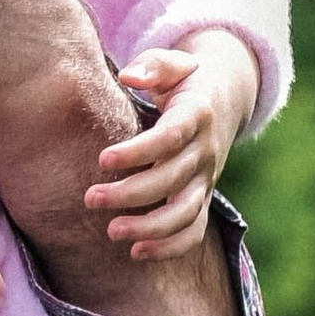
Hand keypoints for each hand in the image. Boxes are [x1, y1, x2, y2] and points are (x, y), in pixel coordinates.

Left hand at [87, 33, 259, 259]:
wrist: (224, 101)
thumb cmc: (183, 80)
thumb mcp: (174, 63)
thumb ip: (153, 65)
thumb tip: (129, 76)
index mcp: (197, 115)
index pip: (171, 137)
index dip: (139, 151)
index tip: (103, 158)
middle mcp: (205, 151)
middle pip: (173, 180)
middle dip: (132, 194)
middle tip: (91, 198)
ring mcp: (206, 179)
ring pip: (185, 212)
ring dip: (151, 228)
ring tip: (112, 232)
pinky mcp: (202, 199)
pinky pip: (194, 231)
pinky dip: (170, 247)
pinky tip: (136, 252)